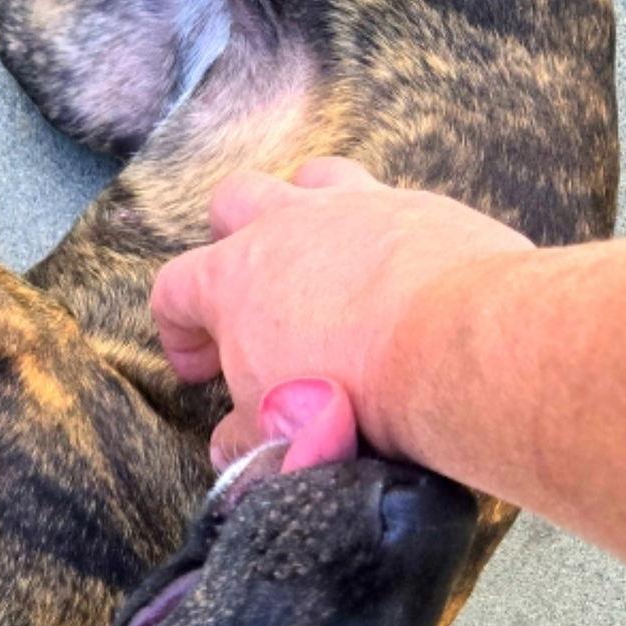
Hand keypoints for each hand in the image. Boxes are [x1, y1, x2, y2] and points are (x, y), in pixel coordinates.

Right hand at [151, 159, 533, 468]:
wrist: (451, 351)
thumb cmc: (347, 393)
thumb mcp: (277, 434)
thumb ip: (244, 438)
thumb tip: (228, 448)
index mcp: (232, 279)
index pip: (174, 288)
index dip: (177, 329)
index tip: (199, 367)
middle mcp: (286, 224)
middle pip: (234, 202)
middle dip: (231, 240)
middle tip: (252, 294)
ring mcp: (356, 205)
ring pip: (312, 177)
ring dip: (306, 208)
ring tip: (321, 255)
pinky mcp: (421, 206)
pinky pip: (390, 199)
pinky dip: (385, 230)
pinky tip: (400, 268)